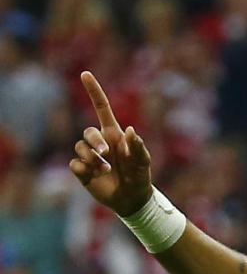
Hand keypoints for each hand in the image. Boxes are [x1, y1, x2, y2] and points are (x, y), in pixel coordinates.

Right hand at [68, 71, 152, 216]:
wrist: (133, 199)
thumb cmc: (139, 177)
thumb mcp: (143, 162)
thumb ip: (138, 147)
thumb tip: (129, 130)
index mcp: (113, 135)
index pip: (101, 108)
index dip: (94, 91)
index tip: (85, 74)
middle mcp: (100, 143)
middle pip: (88, 132)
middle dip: (95, 141)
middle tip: (105, 153)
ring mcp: (90, 157)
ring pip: (80, 147)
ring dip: (92, 158)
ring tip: (105, 170)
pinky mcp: (83, 172)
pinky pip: (75, 164)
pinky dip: (84, 169)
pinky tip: (95, 176)